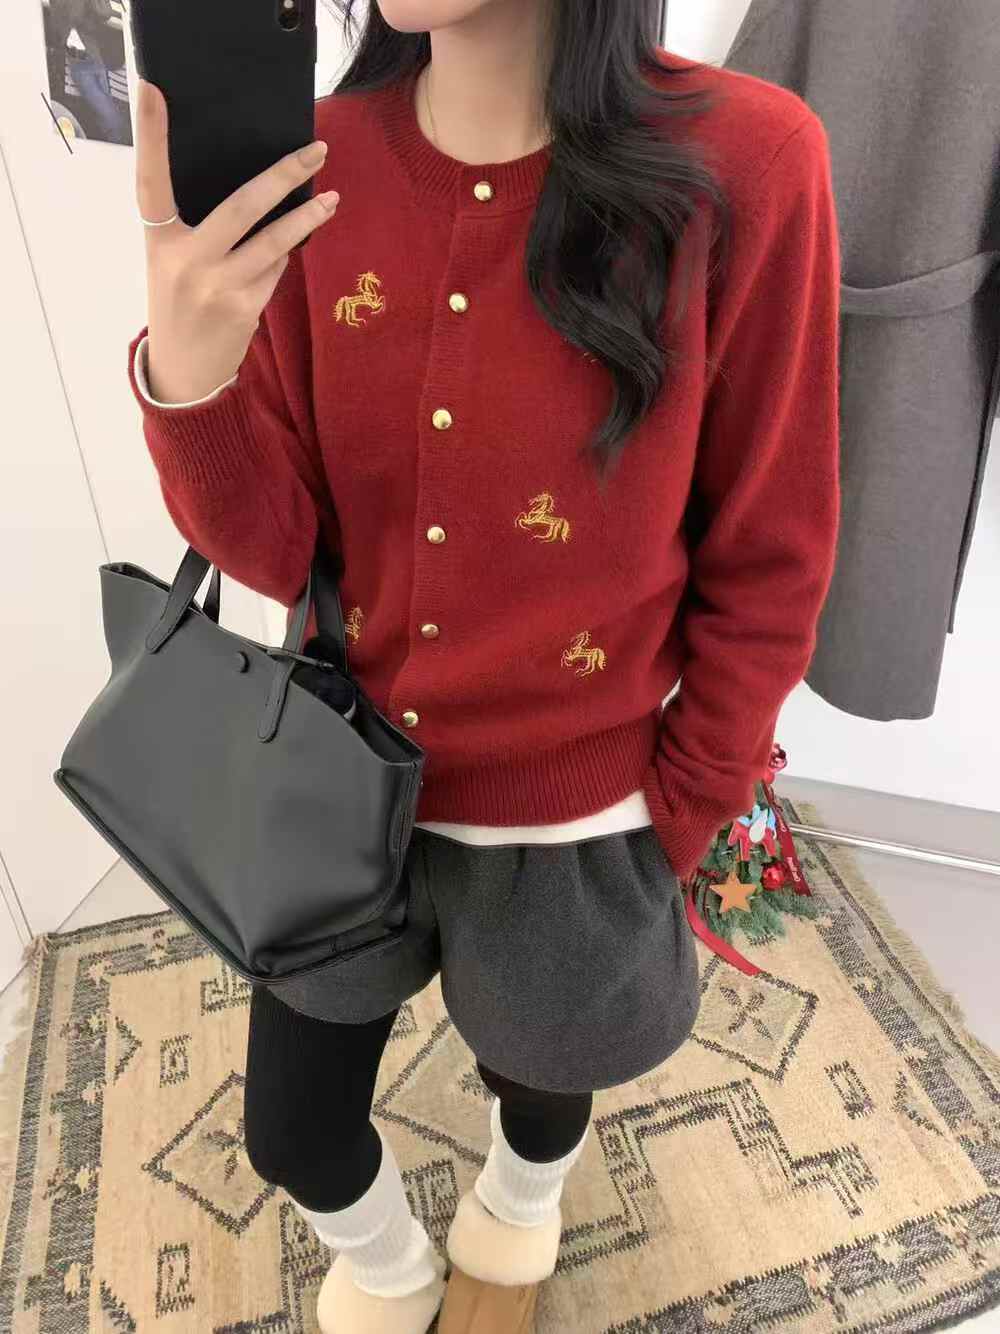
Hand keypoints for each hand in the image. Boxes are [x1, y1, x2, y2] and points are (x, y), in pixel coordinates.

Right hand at [134, 78, 338, 403]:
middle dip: (283, 175)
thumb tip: (255, 193)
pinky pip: (274, 271)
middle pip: (241, 206)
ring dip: (306, 218)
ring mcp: (217, 286)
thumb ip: (196, 230)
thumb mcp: (171, 264)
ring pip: (272, 241)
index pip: (150, 181)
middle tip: (315, 150)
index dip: (149, 136)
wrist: (182, 372)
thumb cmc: (179, 305)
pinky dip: (284, 257)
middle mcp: (185, 260)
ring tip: (331, 200)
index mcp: (158, 241)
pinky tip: (292, 247)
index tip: (153, 91)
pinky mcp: (244, 309)